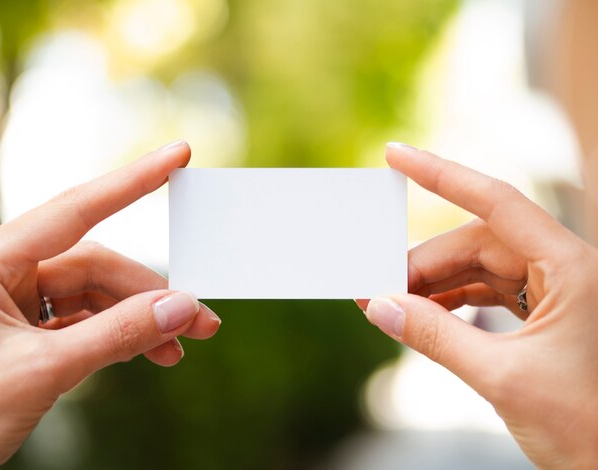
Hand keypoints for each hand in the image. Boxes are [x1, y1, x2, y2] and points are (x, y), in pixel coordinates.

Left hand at [0, 141, 220, 468]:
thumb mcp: (40, 371)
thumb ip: (115, 334)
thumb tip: (180, 307)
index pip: (77, 209)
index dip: (133, 181)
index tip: (177, 156)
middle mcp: (4, 273)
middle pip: (97, 266)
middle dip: (150, 294)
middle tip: (198, 321)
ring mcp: (15, 303)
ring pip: (94, 296)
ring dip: (138, 320)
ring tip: (174, 349)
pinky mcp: (24, 332)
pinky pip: (82, 321)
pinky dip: (116, 336)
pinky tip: (144, 351)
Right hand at [360, 144, 597, 468]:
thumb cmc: (589, 428)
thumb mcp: (502, 379)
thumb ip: (434, 337)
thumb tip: (381, 307)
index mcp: (571, 268)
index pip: (496, 202)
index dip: (441, 174)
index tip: (397, 154)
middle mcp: (565, 268)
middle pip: (478, 241)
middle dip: (424, 264)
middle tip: (380, 289)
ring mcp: (556, 289)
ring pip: (480, 267)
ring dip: (434, 285)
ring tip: (395, 306)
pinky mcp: (546, 311)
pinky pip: (489, 290)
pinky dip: (453, 300)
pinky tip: (426, 315)